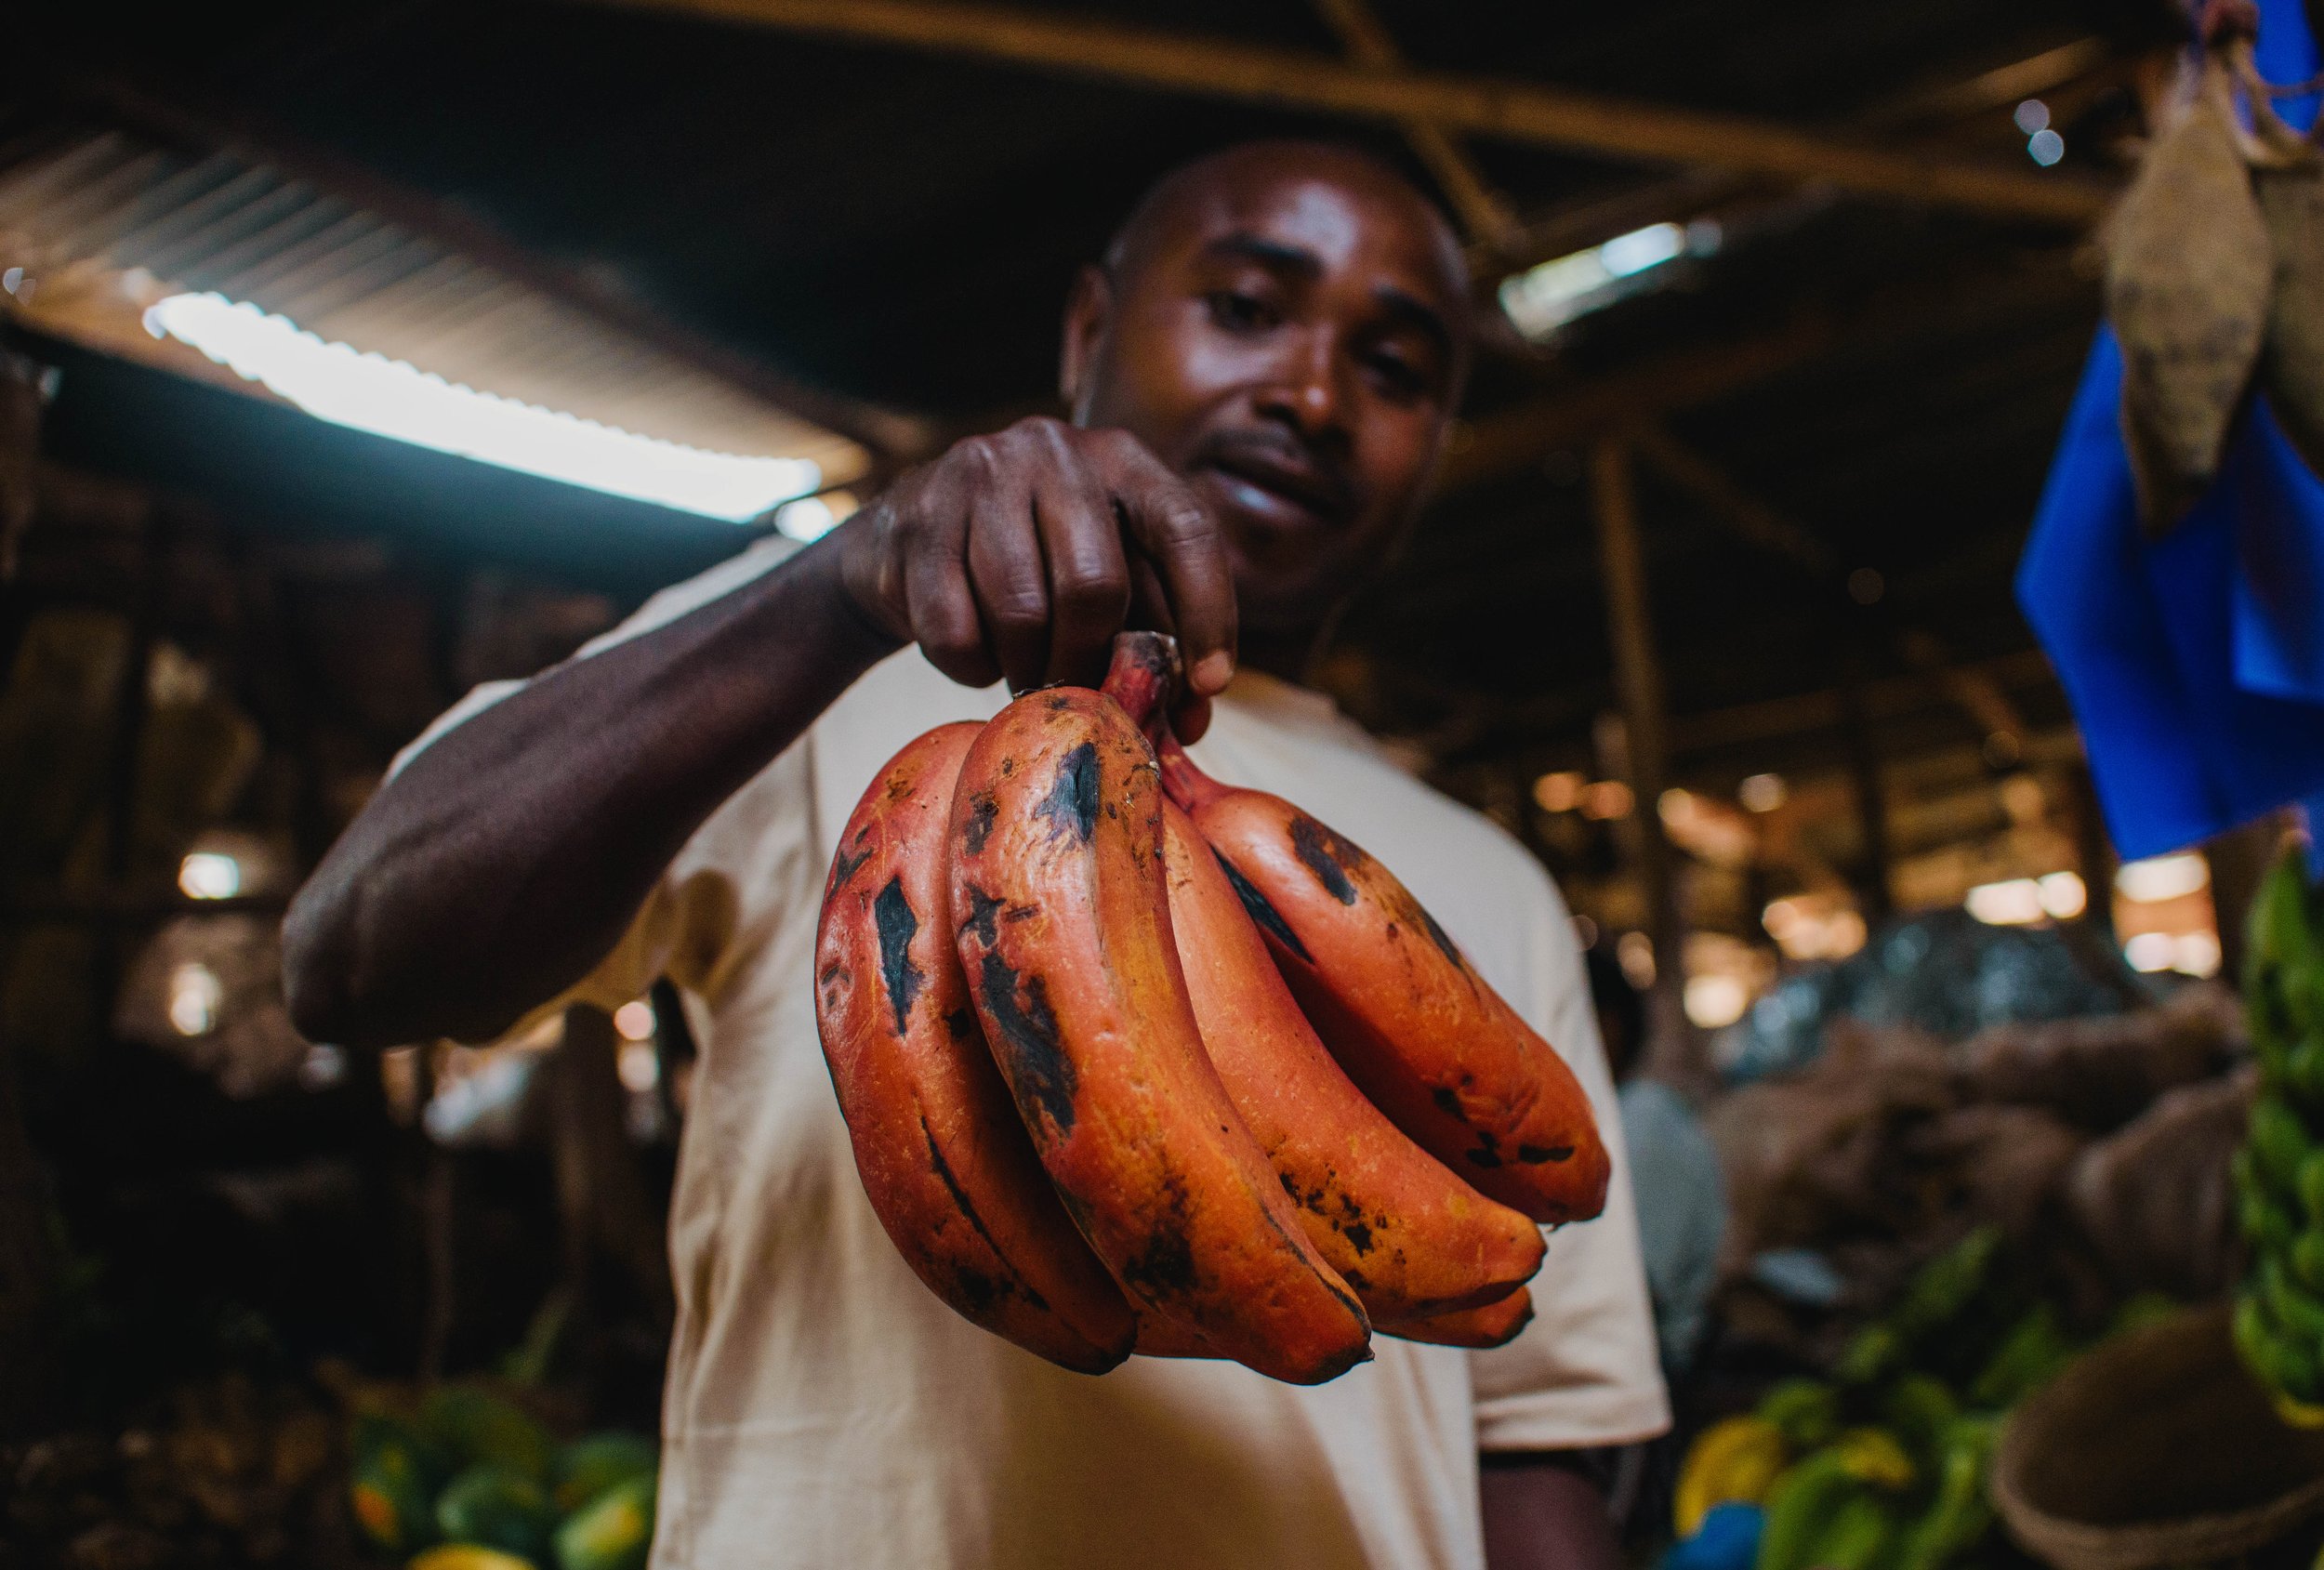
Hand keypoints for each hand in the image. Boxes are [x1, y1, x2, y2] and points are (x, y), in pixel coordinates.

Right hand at [835, 417, 1237, 700]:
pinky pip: (955, 632)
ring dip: (1028, 667)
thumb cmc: (1031, 567)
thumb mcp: (1104, 581)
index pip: (1185, 527)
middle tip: (1078, 690)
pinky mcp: (917, 520)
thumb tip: (1188, 722)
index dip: (1207, 611)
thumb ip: (1152, 637)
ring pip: (1021, 613)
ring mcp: (977, 475)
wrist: (906, 540)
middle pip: (1093, 584)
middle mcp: (1051, 448)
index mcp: (1118, 457)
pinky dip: (972, 667)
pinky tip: (977, 650)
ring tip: (1025, 670)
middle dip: (1088, 657)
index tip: (1210, 684)